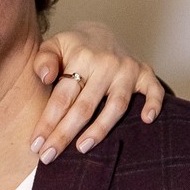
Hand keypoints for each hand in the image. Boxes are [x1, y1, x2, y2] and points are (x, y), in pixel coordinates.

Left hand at [30, 21, 163, 164]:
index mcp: (81, 58)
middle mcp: (106, 64)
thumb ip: (44, 60)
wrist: (101, 32)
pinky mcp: (145, 73)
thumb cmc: (73, 48)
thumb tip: (46, 77)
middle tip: (49, 156)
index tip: (35, 144)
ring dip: (99, 130)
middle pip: (85, 106)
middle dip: (65, 134)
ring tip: (81, 148)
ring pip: (115, 106)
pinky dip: (153, 104)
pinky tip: (146, 120)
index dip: (48, 122)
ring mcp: (127, 70)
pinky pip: (153, 90)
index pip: (62, 96)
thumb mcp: (54, 45)